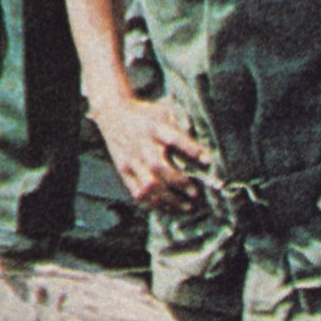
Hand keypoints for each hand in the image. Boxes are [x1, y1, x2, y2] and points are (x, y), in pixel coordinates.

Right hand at [92, 95, 207, 213]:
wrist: (113, 115)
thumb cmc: (146, 115)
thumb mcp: (165, 112)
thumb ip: (182, 127)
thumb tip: (201, 150)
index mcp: (155, 127)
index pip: (174, 138)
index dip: (191, 149)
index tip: (207, 161)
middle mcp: (142, 144)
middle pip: (158, 166)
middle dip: (179, 182)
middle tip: (195, 193)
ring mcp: (131, 160)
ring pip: (148, 185)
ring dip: (169, 199)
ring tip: (186, 207)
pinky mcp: (124, 171)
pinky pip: (138, 192)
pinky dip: (155, 204)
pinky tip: (169, 208)